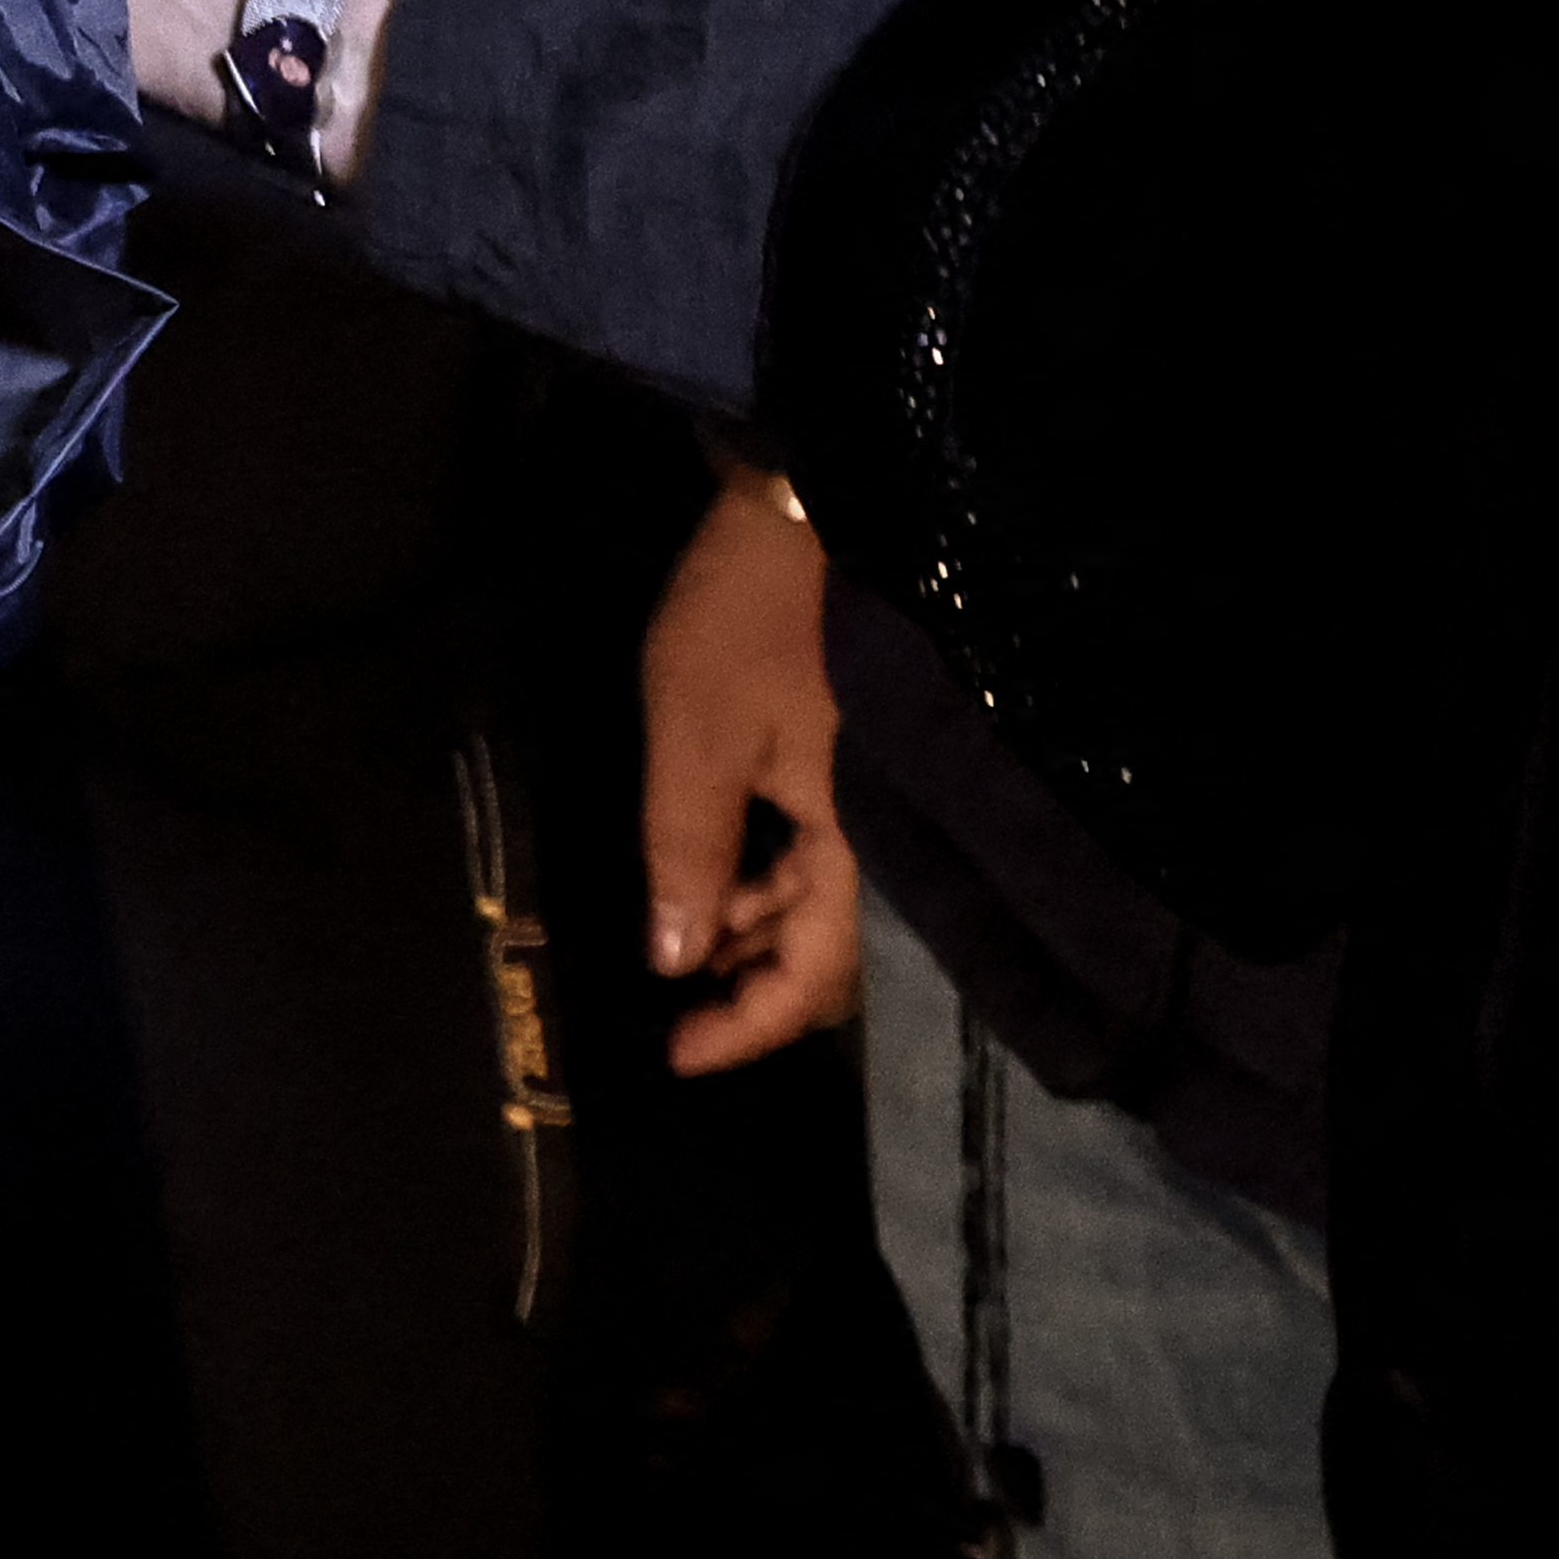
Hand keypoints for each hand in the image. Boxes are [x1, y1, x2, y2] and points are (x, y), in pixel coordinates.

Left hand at [640, 458, 857, 1072]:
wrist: (812, 499)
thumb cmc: (748, 615)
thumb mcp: (696, 732)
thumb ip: (688, 850)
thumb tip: (675, 960)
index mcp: (857, 839)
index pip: (815, 977)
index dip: (750, 1028)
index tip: (678, 1059)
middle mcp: (884, 831)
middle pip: (828, 950)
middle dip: (750, 986)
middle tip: (675, 1009)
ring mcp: (876, 794)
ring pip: (823, 899)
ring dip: (754, 927)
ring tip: (683, 941)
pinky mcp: (861, 756)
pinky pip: (822, 849)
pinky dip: (770, 874)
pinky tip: (721, 873)